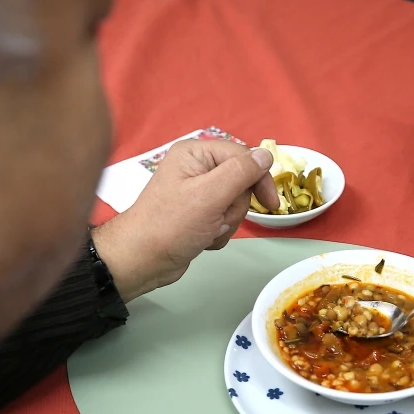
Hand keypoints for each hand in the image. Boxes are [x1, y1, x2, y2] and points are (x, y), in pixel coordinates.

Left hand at [91, 140, 278, 300]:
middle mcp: (196, 167)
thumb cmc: (170, 225)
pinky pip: (224, 219)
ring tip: (206, 230)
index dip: (259, 178)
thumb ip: (241, 172)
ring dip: (226, 222)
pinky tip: (202, 238)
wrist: (142, 261)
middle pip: (241, 181)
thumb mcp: (209, 195)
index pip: (243, 156)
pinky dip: (218, 232)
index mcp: (196, 153)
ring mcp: (197, 192)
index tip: (271, 203)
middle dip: (234, 206)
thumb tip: (266, 154)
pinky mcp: (198, 214)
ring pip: (235, 203)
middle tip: (215, 218)